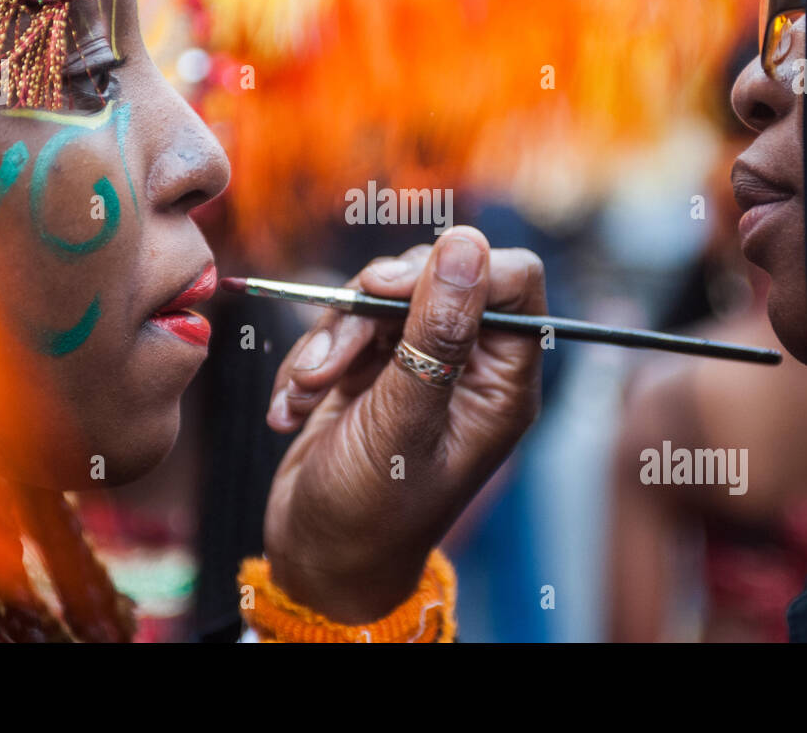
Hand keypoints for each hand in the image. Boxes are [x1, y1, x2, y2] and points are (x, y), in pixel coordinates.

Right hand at [261, 226, 545, 622]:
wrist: (314, 560)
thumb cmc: (370, 513)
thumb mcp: (403, 420)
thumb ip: (436, 332)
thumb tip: (468, 245)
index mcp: (502, 380)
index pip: (512, 279)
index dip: (457, 267)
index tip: (392, 288)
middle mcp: (467, 364)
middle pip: (436, 274)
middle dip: (374, 305)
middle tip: (338, 349)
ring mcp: (416, 363)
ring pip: (380, 296)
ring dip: (332, 337)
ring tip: (309, 391)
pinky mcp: (370, 368)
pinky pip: (342, 326)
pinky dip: (310, 360)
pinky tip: (293, 407)